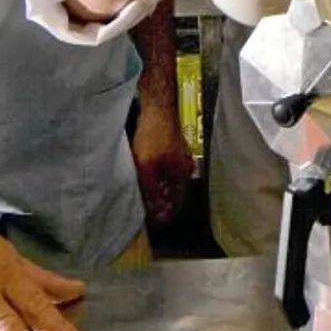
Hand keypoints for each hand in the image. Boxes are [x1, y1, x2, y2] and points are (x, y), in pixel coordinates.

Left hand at [132, 105, 195, 226]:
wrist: (157, 108)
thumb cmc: (153, 136)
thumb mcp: (147, 168)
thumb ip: (151, 191)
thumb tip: (155, 211)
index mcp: (182, 174)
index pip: (178, 203)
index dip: (167, 214)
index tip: (156, 222)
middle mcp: (185, 166)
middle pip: (175, 192)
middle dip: (164, 203)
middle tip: (149, 211)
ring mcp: (181, 155)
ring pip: (171, 180)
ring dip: (160, 190)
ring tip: (146, 196)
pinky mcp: (173, 146)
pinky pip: (167, 169)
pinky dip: (159, 178)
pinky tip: (147, 176)